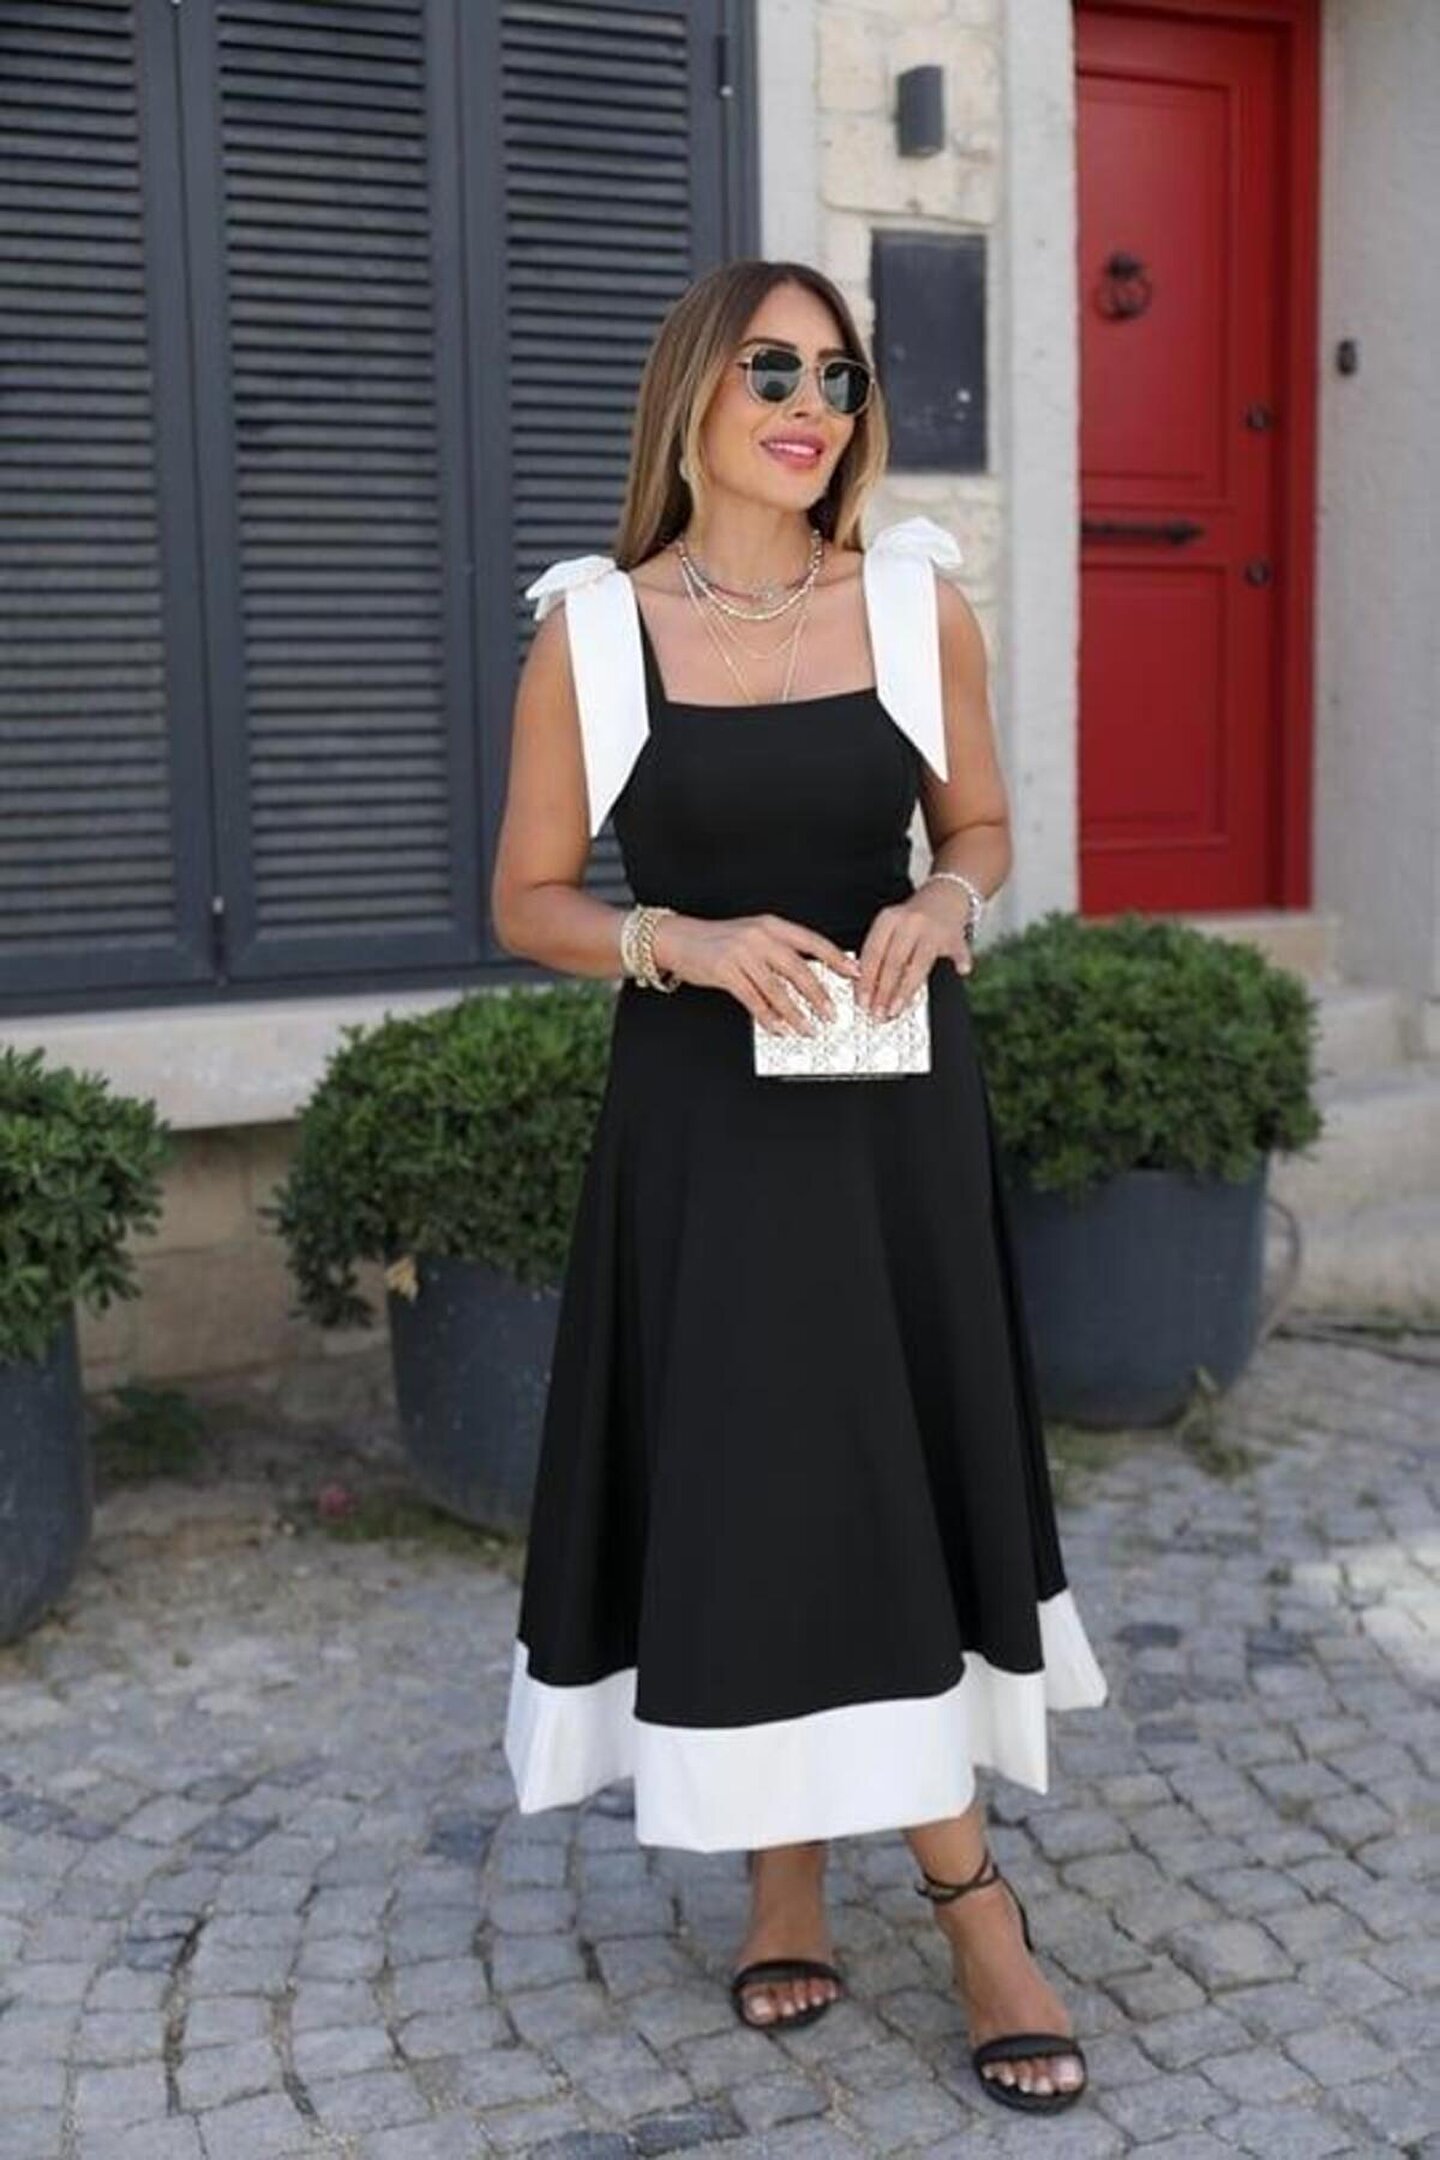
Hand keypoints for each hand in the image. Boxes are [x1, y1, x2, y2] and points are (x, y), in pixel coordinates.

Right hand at [658, 913, 863, 1034]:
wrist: (679, 938)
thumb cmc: (719, 940)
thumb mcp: (753, 936)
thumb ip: (779, 951)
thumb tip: (810, 976)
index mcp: (772, 925)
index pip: (812, 941)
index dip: (836, 958)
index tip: (853, 974)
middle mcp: (759, 937)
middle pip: (798, 968)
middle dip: (818, 995)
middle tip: (832, 1014)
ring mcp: (742, 953)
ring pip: (777, 988)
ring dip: (795, 1013)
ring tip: (808, 1028)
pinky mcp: (725, 971)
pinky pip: (753, 999)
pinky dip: (767, 1017)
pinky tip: (778, 1028)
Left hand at [855, 885, 972, 1018]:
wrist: (947, 893)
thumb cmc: (914, 917)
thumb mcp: (891, 926)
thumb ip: (879, 953)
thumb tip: (866, 990)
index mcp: (889, 919)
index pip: (872, 953)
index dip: (865, 980)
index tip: (861, 1001)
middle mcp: (909, 922)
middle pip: (892, 962)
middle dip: (883, 991)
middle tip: (876, 1012)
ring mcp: (932, 930)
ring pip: (917, 965)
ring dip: (905, 991)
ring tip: (896, 1009)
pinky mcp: (954, 936)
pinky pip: (956, 954)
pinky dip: (959, 964)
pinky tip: (960, 972)